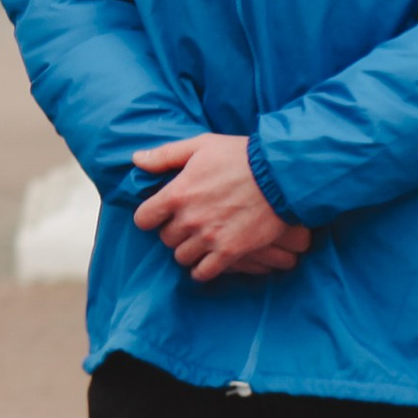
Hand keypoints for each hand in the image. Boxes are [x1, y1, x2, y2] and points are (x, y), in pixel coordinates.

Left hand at [132, 134, 313, 283]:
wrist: (281, 175)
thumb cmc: (239, 156)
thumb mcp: (199, 146)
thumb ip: (165, 155)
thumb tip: (136, 159)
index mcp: (177, 193)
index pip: (143, 219)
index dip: (149, 218)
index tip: (159, 215)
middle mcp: (189, 219)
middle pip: (165, 239)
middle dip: (172, 232)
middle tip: (186, 225)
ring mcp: (209, 237)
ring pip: (182, 257)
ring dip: (187, 251)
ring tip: (198, 242)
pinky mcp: (231, 251)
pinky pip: (205, 272)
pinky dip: (202, 270)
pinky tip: (207, 261)